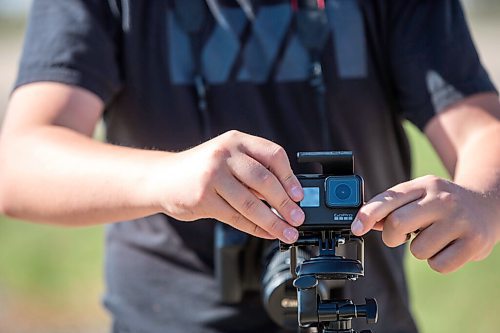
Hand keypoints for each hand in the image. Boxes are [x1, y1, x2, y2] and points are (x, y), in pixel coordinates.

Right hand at [151, 130, 304, 243]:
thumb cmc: (201, 169)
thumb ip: (253, 170)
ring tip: (288, 232)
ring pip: (251, 204)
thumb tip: (286, 196)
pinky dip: (256, 228)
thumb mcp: (227, 157)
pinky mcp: (203, 199)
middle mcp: (225, 154)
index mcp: (236, 140)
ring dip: (274, 222)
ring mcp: (212, 177)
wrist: (163, 178)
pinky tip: (267, 233)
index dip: (290, 177)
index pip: (273, 155)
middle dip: (286, 204)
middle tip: (298, 219)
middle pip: (265, 181)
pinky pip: (236, 217)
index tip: (299, 195)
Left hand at [351, 175, 499, 272]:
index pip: (389, 198)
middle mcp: (442, 199)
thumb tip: (363, 222)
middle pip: (396, 223)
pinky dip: (437, 261)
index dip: (367, 215)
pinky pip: (438, 265)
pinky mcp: (473, 243)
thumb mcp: (420, 195)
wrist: (488, 204)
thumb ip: (392, 207)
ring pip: (417, 250)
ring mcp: (459, 220)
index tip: (356, 228)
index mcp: (424, 185)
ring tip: (434, 238)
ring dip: (420, 250)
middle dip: (391, 236)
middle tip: (401, 236)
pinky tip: (447, 248)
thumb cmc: (444, 203)